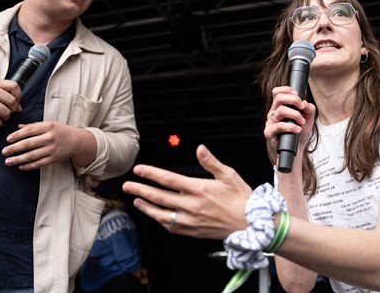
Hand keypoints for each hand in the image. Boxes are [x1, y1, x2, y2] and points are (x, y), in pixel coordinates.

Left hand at [2, 121, 90, 169]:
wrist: (76, 140)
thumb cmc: (60, 130)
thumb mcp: (49, 124)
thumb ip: (33, 126)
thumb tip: (18, 127)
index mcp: (48, 127)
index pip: (29, 131)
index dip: (17, 135)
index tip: (8, 139)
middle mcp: (49, 138)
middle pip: (28, 144)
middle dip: (14, 148)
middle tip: (4, 152)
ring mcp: (52, 149)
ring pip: (32, 156)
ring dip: (18, 159)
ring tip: (8, 161)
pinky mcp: (53, 158)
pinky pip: (39, 163)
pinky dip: (28, 166)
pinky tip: (20, 166)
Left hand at [122, 144, 251, 238]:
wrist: (251, 224)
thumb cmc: (241, 199)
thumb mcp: (229, 175)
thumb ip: (211, 162)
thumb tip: (200, 149)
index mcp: (200, 189)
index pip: (169, 180)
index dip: (151, 174)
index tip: (139, 170)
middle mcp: (193, 206)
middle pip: (160, 197)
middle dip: (141, 190)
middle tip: (128, 186)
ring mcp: (191, 220)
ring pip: (162, 214)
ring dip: (146, 207)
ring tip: (136, 201)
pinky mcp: (193, 231)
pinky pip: (171, 226)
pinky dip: (160, 220)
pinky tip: (154, 215)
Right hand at [264, 86, 315, 151]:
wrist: (296, 151)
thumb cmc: (299, 134)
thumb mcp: (308, 120)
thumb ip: (309, 110)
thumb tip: (306, 103)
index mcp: (280, 108)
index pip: (277, 92)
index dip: (287, 90)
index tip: (298, 94)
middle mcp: (274, 113)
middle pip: (279, 98)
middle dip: (294, 100)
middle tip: (302, 107)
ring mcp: (270, 122)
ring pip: (280, 110)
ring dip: (295, 115)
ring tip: (302, 122)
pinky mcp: (269, 132)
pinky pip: (279, 126)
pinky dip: (291, 127)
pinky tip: (298, 130)